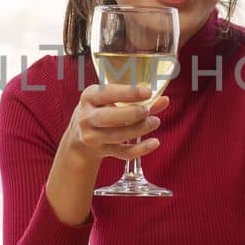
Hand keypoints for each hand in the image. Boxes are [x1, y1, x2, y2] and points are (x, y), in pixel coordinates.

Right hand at [57, 83, 171, 166]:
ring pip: (117, 136)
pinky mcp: (101, 151)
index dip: (128, 93)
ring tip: (155, 122)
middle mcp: (87, 117)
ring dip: (139, 130)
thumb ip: (138, 99)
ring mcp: (92, 136)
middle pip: (108, 117)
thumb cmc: (101, 110)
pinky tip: (154, 142)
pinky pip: (122, 152)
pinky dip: (140, 149)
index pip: (107, 93)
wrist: (80, 137)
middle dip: (131, 114)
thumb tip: (164, 99)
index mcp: (89, 97)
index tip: (148, 92)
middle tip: (148, 111)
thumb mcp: (111, 100)